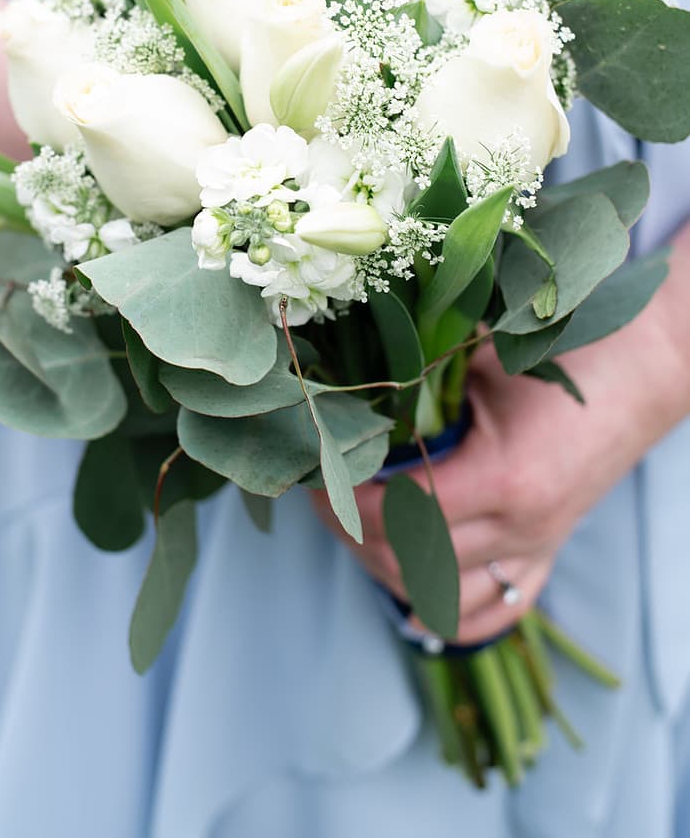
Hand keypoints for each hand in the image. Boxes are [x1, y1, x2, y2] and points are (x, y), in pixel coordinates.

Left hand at [312, 250, 689, 643]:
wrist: (646, 368)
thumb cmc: (565, 352)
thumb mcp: (483, 362)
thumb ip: (420, 387)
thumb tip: (346, 401)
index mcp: (504, 478)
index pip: (400, 515)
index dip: (347, 500)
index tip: (319, 471)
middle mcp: (521, 529)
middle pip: (411, 564)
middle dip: (353, 535)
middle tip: (322, 496)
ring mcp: (537, 549)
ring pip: (442, 599)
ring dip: (388, 573)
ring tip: (356, 530)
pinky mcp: (547, 554)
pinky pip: (493, 614)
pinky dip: (444, 610)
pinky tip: (410, 591)